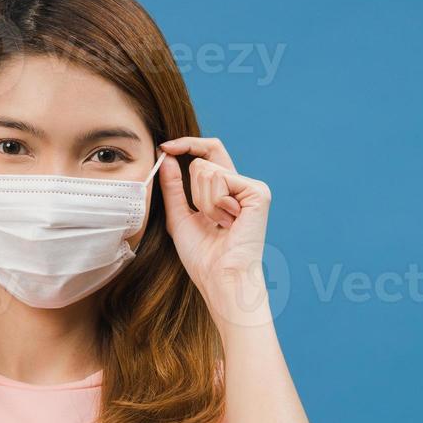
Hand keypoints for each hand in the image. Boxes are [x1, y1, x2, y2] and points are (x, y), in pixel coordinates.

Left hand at [157, 136, 272, 325]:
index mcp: (225, 190)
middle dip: (192, 189)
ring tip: (219, 225)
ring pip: (207, 171)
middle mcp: (241, 185)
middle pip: (205, 157)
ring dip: (203, 202)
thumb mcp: (179, 216)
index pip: (208, 152)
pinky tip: (228, 223)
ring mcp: (252, 187)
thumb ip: (172, 187)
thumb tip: (167, 158)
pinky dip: (215, 204)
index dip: (187, 145)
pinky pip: (221, 180)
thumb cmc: (203, 257)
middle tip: (206, 218)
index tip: (165, 148)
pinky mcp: (258, 192)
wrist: (220, 278)